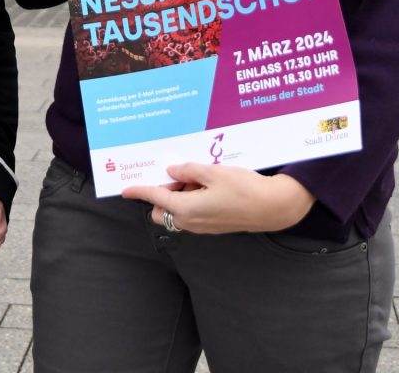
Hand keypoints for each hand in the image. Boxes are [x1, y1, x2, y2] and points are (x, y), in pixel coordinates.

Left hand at [122, 165, 315, 234]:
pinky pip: (192, 213)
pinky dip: (191, 199)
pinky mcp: (213, 226)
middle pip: (162, 210)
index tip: (125, 189)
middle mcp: (191, 222)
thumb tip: (171, 171)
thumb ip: (188, 171)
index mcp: (187, 209)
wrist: (272, 208)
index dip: (139, 192)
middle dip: (161, 193)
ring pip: (177, 212)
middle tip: (175, 173)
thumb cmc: (244, 188)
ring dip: (179, 195)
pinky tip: (205, 184)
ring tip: (196, 175)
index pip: (155, 199)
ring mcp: (203, 227)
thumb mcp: (213, 172)